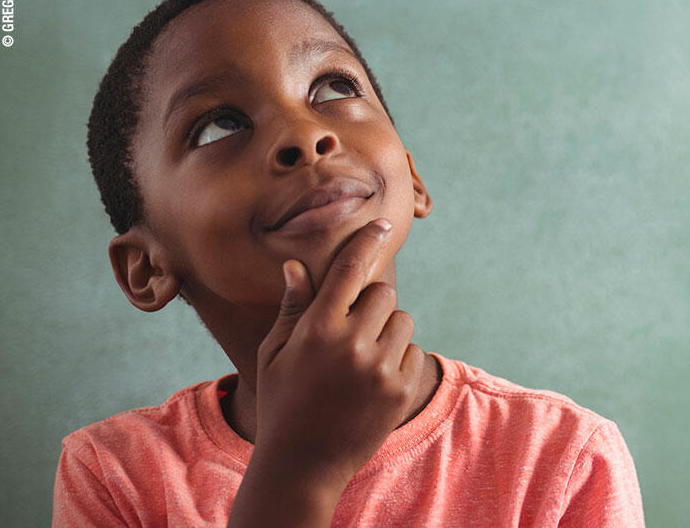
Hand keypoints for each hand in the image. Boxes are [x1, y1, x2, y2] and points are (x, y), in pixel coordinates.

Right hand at [252, 218, 425, 488]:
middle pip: (384, 292)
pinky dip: (397, 357)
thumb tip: (296, 265)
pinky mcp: (401, 390)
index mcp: (317, 330)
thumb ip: (293, 308)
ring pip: (402, 320)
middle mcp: (352, 345)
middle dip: (371, 303)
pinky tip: (372, 380)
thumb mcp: (277, 354)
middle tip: (352, 328)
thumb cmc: (283, 402)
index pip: (349, 271)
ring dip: (387, 329)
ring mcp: (380, 369)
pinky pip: (412, 351)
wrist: (303, 465)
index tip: (382, 224)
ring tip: (361, 358)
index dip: (367, 242)